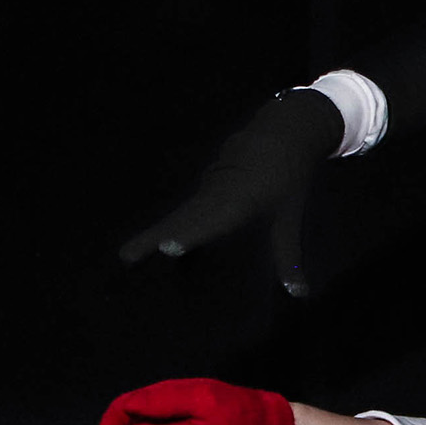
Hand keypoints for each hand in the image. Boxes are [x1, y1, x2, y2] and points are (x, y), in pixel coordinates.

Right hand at [119, 88, 342, 295]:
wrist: (283, 130)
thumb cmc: (289, 178)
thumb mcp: (290, 219)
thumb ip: (289, 258)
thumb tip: (300, 294)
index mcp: (238, 199)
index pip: (210, 220)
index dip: (190, 233)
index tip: (167, 247)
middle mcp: (216, 192)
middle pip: (182, 217)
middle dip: (153, 237)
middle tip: (125, 258)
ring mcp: (207, 185)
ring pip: (180, 211)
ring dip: (155, 231)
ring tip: (130, 255)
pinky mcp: (205, 182)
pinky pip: (186, 205)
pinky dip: (171, 222)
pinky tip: (158, 240)